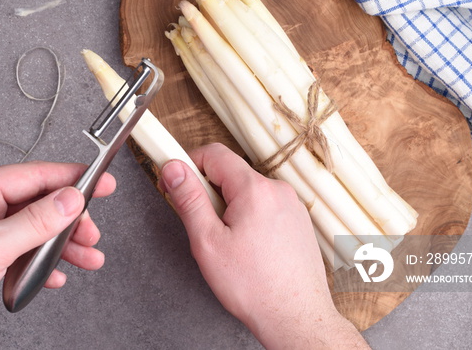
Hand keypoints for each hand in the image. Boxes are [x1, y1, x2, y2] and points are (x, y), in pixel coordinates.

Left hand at [0, 161, 114, 348]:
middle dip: (68, 221)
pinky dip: (38, 264)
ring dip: (58, 246)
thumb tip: (69, 199)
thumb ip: (37, 220)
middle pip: (35, 205)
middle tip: (91, 234)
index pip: (33, 175)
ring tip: (85, 258)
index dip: (71, 178)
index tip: (101, 181)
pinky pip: (18, 255)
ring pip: (30, 232)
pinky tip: (51, 276)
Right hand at [160, 143, 366, 348]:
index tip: (173, 181)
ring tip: (227, 244)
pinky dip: (249, 218)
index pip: (214, 153)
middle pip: (231, 173)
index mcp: (255, 189)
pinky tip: (247, 249)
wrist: (296, 317)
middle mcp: (278, 190)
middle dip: (209, 192)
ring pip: (247, 192)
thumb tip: (173, 168)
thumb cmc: (253, 286)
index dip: (188, 163)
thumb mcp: (207, 242)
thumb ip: (189, 199)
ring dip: (229, 207)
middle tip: (201, 225)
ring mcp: (292, 206)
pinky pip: (265, 206)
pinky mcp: (298, 221)